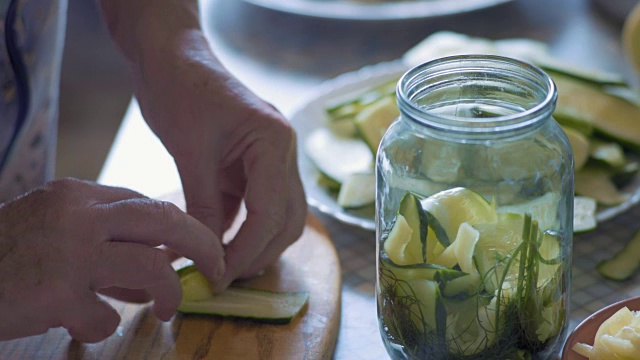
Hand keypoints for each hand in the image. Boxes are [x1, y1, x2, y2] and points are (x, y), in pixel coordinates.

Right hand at [0, 179, 224, 342]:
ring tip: (168, 310)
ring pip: (151, 269)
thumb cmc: (6, 257)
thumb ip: (107, 247)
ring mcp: (69, 253)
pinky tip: (82, 325)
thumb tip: (158, 276)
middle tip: (218, 269)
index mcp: (78, 195)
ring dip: (169, 294)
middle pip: (165, 221)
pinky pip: (105, 317)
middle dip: (203, 245)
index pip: (149, 204)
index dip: (183, 229)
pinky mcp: (56, 295)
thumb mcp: (56, 234)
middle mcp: (79, 216)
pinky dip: (101, 326)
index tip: (198, 250)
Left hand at [133, 32, 306, 290]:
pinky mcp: (254, 167)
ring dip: (255, 245)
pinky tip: (217, 246)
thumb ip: (201, 206)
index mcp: (274, 141)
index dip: (247, 251)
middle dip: (258, 253)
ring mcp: (272, 160)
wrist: (171, 59)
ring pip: (279, 218)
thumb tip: (204, 257)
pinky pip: (255, 207)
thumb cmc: (179, 90)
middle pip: (287, 220)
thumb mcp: (188, 151)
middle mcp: (283, 152)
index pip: (271, 211)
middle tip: (223, 279)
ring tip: (223, 268)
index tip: (219, 276)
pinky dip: (239, 230)